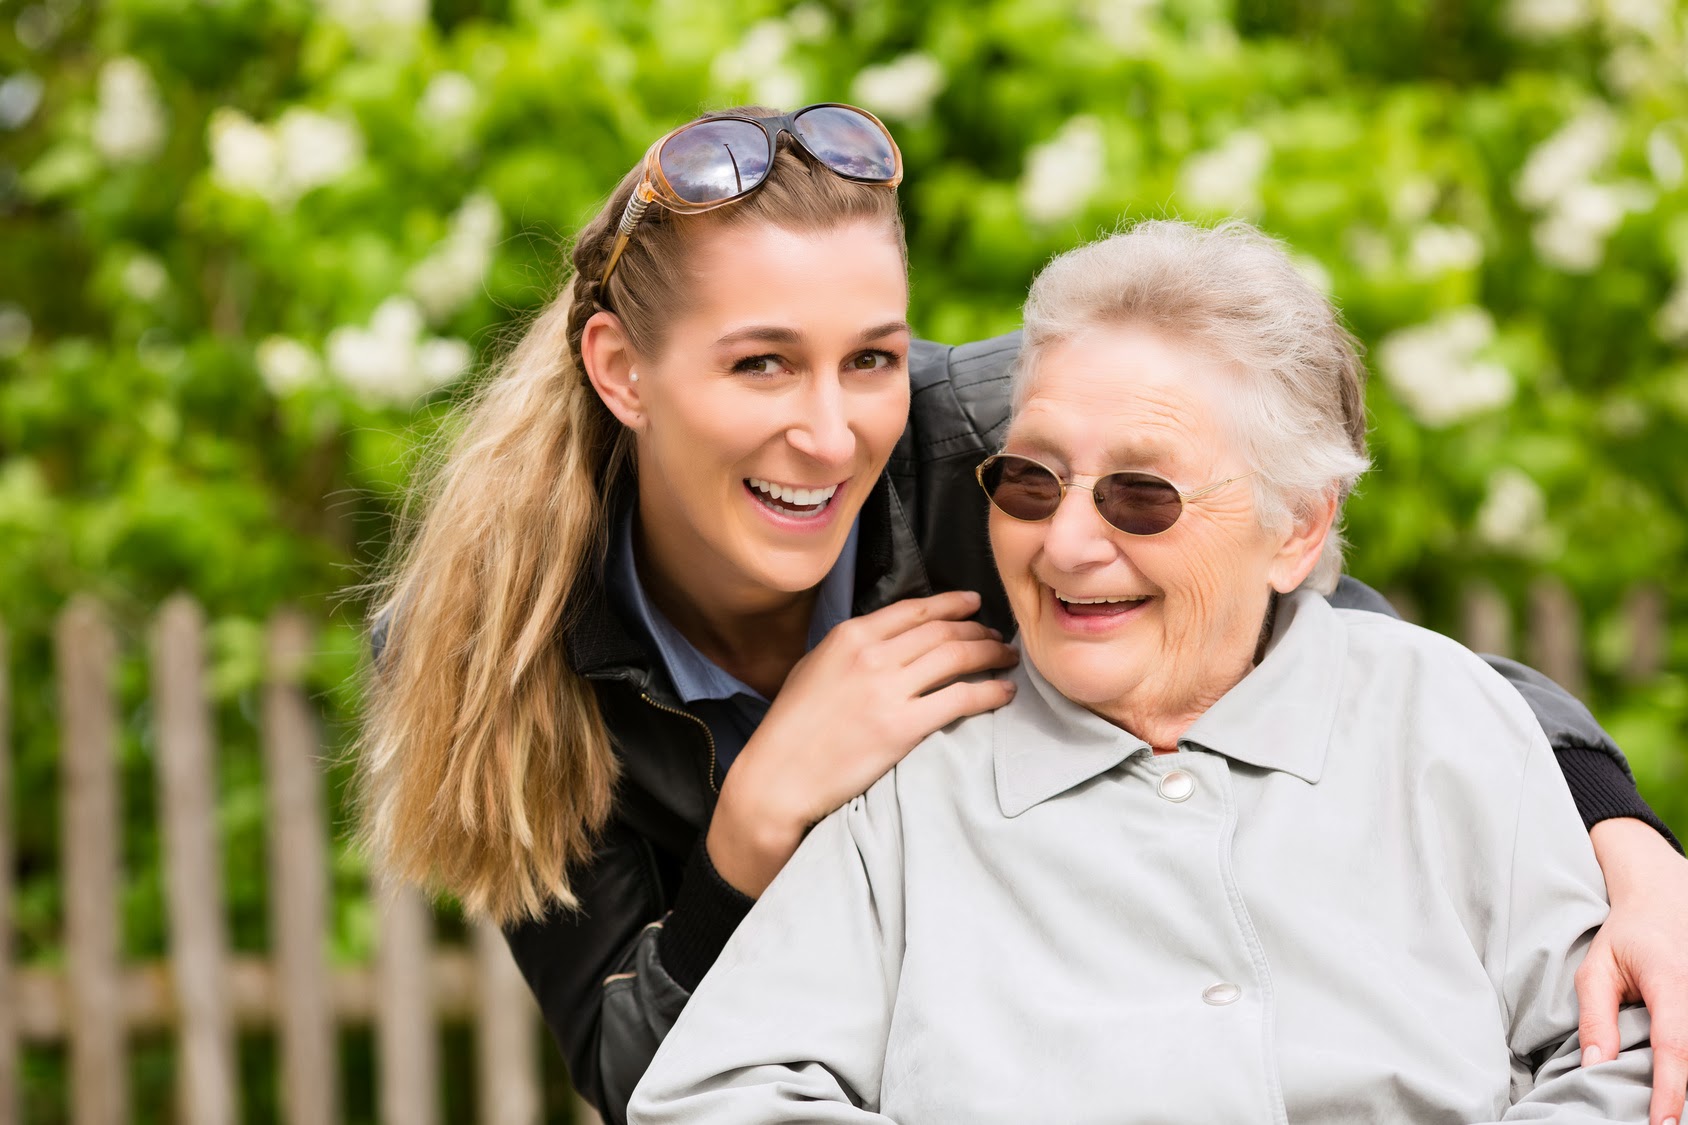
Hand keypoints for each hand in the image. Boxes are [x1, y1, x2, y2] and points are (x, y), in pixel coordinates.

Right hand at [706, 589, 1017, 896]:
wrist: (777, 777)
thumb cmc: (789, 728)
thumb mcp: (812, 669)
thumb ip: (849, 650)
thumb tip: (886, 642)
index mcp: (849, 636)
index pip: (914, 609)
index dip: (951, 604)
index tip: (973, 605)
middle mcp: (872, 654)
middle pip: (942, 631)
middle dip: (978, 631)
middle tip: (998, 637)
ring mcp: (888, 689)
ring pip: (957, 657)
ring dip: (990, 654)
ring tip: (1007, 658)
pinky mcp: (903, 726)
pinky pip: (961, 699)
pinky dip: (990, 692)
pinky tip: (1004, 692)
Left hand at [1579, 817, 1687, 1124]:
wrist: (1665, 901)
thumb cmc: (1625, 937)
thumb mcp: (1596, 969)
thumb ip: (1596, 1017)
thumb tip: (1596, 1067)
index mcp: (1671, 982)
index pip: (1674, 1046)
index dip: (1669, 1090)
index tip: (1661, 1124)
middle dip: (1682, 1096)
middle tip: (1659, 1124)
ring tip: (1664, 1106)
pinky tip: (1676, 1084)